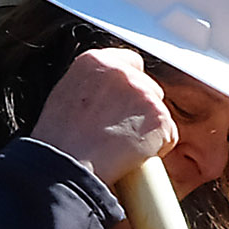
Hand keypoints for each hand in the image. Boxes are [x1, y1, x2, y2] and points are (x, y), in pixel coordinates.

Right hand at [34, 44, 176, 189]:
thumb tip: (108, 95)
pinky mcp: (160, 117)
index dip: (130, 86)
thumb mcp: (66, 97)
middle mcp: (121, 72)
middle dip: (141, 109)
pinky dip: (157, 149)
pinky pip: (168, 136)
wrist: (69, 167)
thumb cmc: (60, 142)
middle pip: (150, 87)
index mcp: (94, 61)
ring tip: (120, 147)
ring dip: (148, 130)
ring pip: (159, 113)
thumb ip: (93, 87)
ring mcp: (144, 93)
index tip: (123, 104)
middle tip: (119, 132)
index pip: (130, 62)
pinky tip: (132, 156)